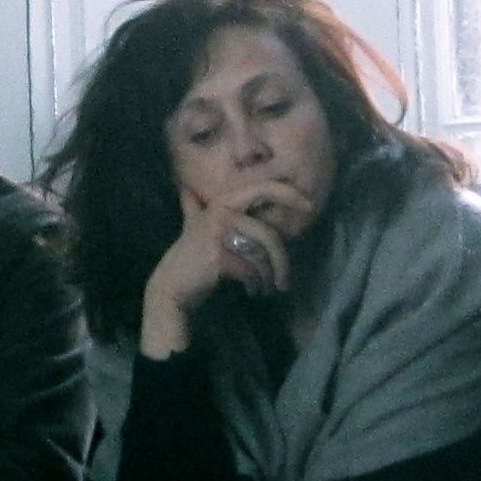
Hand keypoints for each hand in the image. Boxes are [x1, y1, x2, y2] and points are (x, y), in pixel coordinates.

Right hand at [137, 180, 314, 357]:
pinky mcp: (219, 255)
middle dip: (283, 261)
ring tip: (267, 290)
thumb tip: (186, 189)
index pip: (263, 188)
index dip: (288, 194)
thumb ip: (193, 207)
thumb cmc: (189, 259)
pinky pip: (252, 270)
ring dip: (268, 278)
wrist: (171, 288)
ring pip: (262, 255)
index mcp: (222, 202)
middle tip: (286, 283)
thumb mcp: (191, 226)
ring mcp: (219, 233)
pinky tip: (252, 292)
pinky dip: (256, 284)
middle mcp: (221, 212)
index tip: (309, 207)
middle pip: (268, 234)